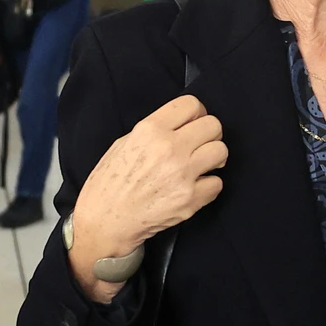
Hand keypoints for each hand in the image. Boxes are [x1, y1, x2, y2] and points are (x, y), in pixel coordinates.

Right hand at [69, 95, 228, 303]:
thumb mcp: (123, 144)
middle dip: (208, 135)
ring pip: (221, 151)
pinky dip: (208, 185)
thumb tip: (182, 124)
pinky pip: (217, 183)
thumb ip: (154, 130)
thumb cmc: (109, 183)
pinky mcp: (191, 198)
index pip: (191, 104)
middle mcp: (169, 149)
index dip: (197, 113)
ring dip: (213, 158)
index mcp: (150, 131)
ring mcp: (183, 174)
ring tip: (199, 165)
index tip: (194, 123)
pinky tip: (193, 188)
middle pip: (213, 125)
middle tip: (198, 146)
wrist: (104, 221)